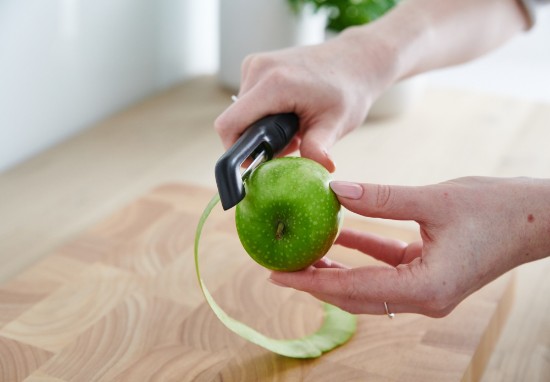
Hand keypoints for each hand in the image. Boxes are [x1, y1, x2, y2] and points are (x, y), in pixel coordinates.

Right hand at [214, 33, 395, 171]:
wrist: (356, 60)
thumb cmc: (349, 90)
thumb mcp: (336, 123)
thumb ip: (319, 148)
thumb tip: (320, 170)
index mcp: (274, 84)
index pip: (229, 124)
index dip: (234, 150)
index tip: (255, 163)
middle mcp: (258, 69)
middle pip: (236, 120)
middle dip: (256, 140)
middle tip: (290, 144)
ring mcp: (256, 63)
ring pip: (242, 111)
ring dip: (261, 126)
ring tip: (293, 127)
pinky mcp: (257, 64)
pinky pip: (249, 99)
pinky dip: (263, 112)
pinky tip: (288, 113)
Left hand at [269, 177, 549, 316]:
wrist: (539, 218)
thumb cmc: (498, 210)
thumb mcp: (434, 200)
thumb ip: (382, 198)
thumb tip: (335, 189)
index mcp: (426, 288)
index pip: (354, 289)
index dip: (311, 282)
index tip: (277, 274)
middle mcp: (424, 297)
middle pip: (355, 293)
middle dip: (316, 279)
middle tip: (279, 264)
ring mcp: (426, 287)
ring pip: (367, 281)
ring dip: (335, 265)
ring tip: (301, 250)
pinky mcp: (429, 271)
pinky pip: (385, 264)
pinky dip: (361, 249)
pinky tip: (338, 231)